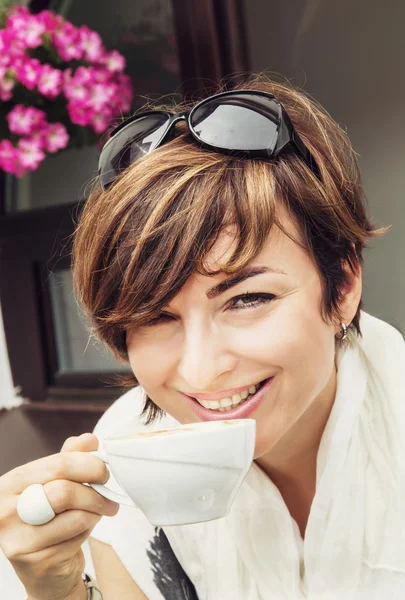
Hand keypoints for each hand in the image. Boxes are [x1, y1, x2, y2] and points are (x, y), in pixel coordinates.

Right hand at [0, 433, 118, 599]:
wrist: (45, 569)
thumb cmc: (49, 518)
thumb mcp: (55, 482)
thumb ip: (70, 458)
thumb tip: (89, 440)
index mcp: (10, 484)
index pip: (57, 465)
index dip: (88, 464)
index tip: (103, 469)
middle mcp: (6, 512)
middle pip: (65, 490)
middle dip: (96, 491)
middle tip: (109, 495)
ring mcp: (18, 540)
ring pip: (76, 515)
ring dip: (95, 512)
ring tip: (97, 512)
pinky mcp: (36, 562)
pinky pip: (77, 537)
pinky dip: (89, 530)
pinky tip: (83, 530)